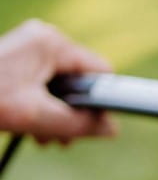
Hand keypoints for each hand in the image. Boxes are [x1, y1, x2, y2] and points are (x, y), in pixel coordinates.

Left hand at [0, 19, 115, 143]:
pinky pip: (46, 86)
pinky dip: (44, 108)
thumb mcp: (41, 118)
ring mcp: (31, 49)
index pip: (99, 72)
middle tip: (62, 140)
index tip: (91, 128)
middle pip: (81, 83)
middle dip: (75, 115)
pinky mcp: (21, 61)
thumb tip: (114, 130)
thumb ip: (83, 125)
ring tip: (44, 138)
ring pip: (63, 88)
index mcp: (53, 44)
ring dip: (59, 117)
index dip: (101, 103)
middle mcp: (44, 40)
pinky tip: (34, 128)